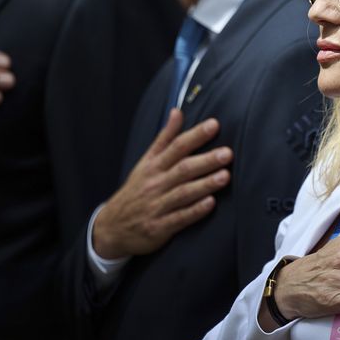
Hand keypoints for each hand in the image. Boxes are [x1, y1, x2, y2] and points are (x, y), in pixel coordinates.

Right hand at [92, 109, 231, 259]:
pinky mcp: (159, 228)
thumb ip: (164, 138)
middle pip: (183, 169)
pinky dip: (195, 211)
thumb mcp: (145, 162)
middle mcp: (155, 183)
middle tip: (227, 153)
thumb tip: (177, 112)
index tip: (214, 125)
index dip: (196, 135)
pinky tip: (211, 204)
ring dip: (205, 184)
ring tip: (225, 176)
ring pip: (183, 193)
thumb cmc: (136, 191)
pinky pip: (179, 218)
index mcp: (153, 166)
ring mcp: (157, 206)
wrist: (112, 228)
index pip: (176, 146)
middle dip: (206, 160)